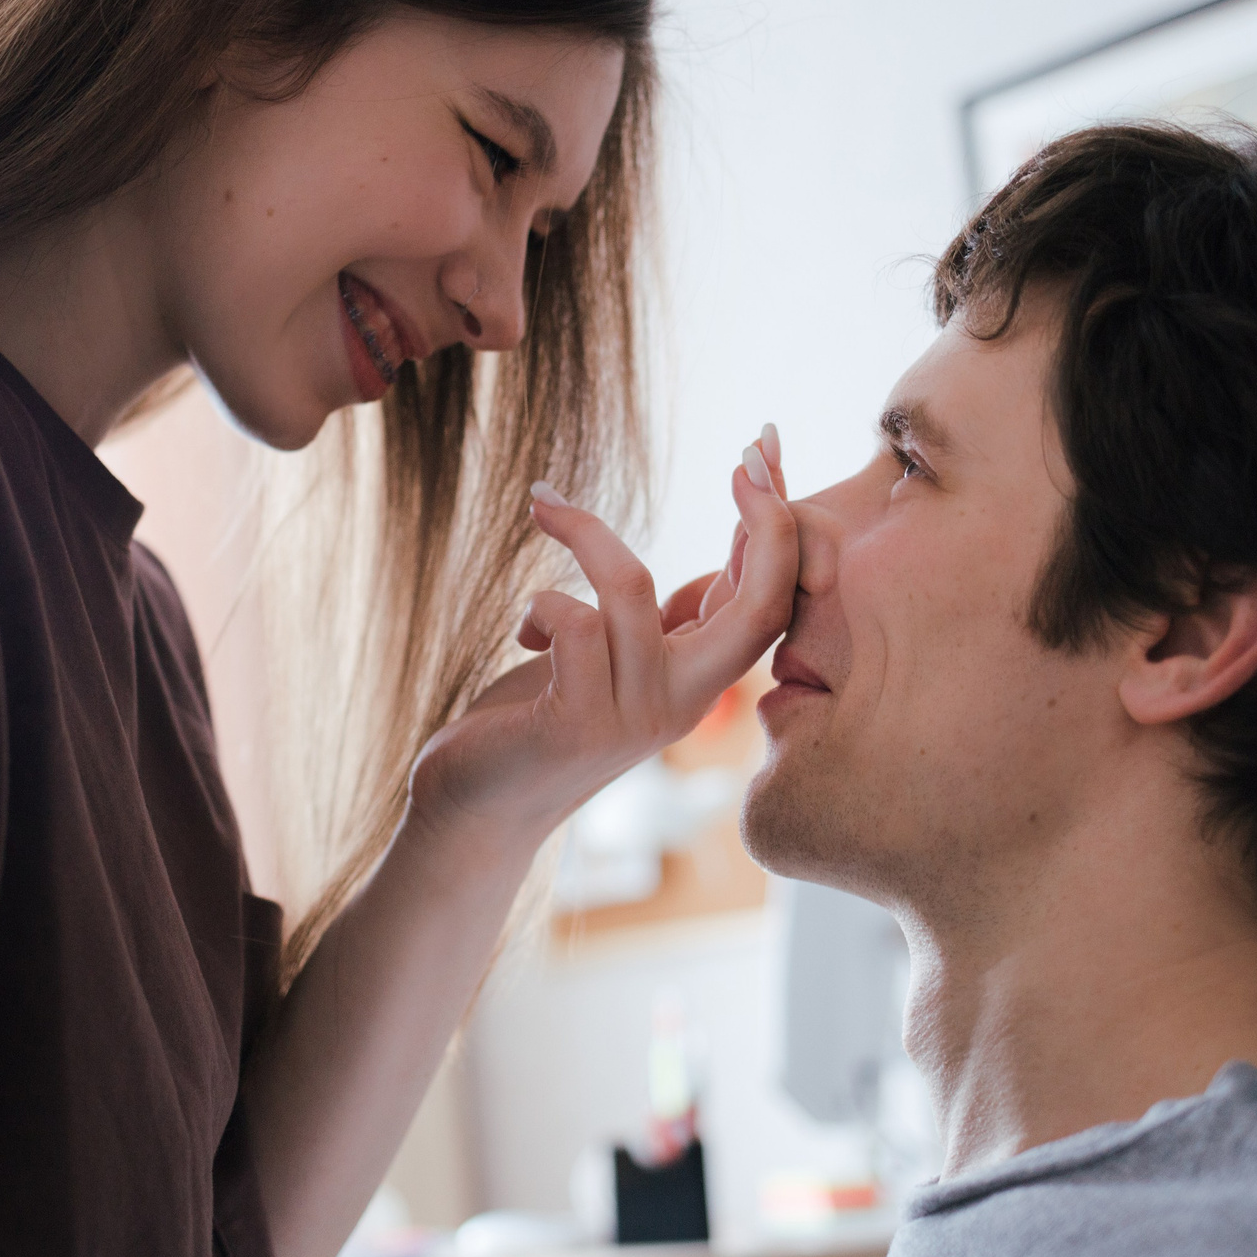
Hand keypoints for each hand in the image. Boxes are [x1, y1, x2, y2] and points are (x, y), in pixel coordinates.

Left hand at [408, 427, 796, 845]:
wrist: (474, 807)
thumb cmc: (542, 711)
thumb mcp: (619, 653)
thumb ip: (674, 610)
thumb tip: (740, 534)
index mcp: (699, 676)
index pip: (773, 598)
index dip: (781, 523)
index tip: (763, 450)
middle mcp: (683, 702)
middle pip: (762, 608)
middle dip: (768, 523)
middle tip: (747, 456)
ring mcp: (634, 719)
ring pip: (633, 592)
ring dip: (586, 534)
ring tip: (545, 508)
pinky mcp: (578, 727)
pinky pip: (573, 625)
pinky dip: (540, 604)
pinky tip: (523, 632)